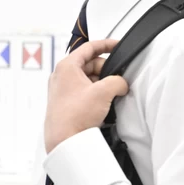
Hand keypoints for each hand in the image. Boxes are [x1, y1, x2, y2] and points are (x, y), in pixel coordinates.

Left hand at [44, 38, 128, 152]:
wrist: (64, 140)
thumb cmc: (74, 116)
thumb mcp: (103, 92)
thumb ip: (117, 81)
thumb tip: (121, 84)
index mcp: (66, 66)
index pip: (89, 47)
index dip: (106, 44)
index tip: (118, 45)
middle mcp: (62, 76)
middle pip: (90, 64)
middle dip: (107, 70)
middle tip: (119, 80)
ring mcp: (63, 90)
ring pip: (88, 79)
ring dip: (103, 84)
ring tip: (112, 94)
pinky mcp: (66, 103)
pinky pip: (85, 91)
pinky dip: (96, 93)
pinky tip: (105, 103)